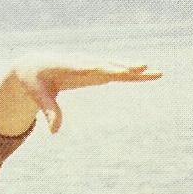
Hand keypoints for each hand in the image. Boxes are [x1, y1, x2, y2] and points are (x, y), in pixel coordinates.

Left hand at [2, 60, 162, 135]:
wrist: (36, 64)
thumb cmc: (34, 80)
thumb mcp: (37, 95)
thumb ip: (49, 110)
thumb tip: (53, 131)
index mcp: (66, 65)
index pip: (84, 67)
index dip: (98, 68)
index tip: (112, 69)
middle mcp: (84, 62)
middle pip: (107, 64)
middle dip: (124, 66)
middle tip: (143, 67)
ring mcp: (93, 65)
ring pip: (117, 67)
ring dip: (136, 70)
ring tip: (157, 72)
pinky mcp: (97, 71)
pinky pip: (117, 72)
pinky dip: (132, 74)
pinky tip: (148, 74)